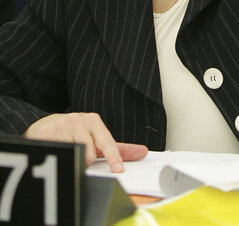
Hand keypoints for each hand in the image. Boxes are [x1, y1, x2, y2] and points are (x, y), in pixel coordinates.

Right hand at [24, 113, 147, 171]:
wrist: (44, 125)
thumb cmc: (74, 134)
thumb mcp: (95, 138)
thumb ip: (117, 147)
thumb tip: (143, 152)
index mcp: (93, 120)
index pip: (106, 142)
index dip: (113, 157)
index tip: (118, 170)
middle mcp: (78, 120)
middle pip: (89, 153)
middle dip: (85, 161)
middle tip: (79, 156)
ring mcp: (62, 125)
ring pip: (75, 155)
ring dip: (72, 160)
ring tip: (68, 152)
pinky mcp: (47, 132)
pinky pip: (59, 154)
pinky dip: (60, 157)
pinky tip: (57, 151)